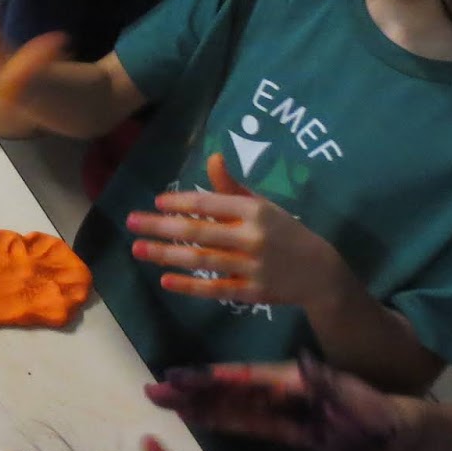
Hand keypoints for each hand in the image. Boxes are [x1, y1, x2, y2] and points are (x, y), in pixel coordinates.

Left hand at [127, 152, 347, 305]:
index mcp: (254, 211)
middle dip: (160, 227)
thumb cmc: (284, 231)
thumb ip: (232, 187)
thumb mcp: (262, 205)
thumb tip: (212, 157)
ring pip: (202, 260)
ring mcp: (252, 266)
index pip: (209, 203)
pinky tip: (165, 280)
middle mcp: (252, 237)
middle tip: (130, 222)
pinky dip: (190, 286)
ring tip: (138, 249)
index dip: (180, 202)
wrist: (321, 272)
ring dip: (167, 255)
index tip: (156, 202)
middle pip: (198, 232)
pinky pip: (216, 289)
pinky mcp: (253, 293)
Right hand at [145, 353, 404, 450]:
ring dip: (195, 407)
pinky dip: (217, 422)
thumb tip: (302, 363)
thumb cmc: (366, 405)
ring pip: (225, 409)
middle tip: (152, 391)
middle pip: (221, 393)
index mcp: (280, 379)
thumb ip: (321, 381)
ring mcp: (271, 412)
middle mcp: (269, 393)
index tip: (175, 376)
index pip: (235, 378)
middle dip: (188, 392)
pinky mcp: (277, 432)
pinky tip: (196, 420)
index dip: (205, 378)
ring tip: (164, 403)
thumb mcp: (345, 390)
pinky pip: (241, 426)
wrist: (384, 429)